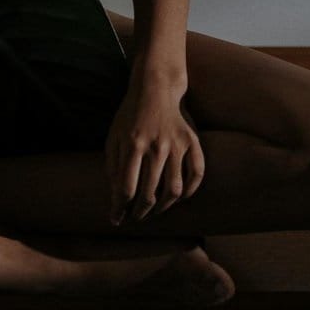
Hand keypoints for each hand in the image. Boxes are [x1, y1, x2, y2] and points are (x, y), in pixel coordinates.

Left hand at [105, 62, 204, 224]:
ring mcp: (177, 145)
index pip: (126, 188)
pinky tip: (179, 198)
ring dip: (163, 207)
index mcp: (132, 145)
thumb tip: (116, 197)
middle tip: (135, 217)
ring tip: (154, 211)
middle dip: (140, 212)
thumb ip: (112, 166)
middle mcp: (156, 147)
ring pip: (174, 190)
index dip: (119, 208)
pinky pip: (196, 174)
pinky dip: (190, 191)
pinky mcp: (193, 142)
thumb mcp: (113, 138)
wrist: (154, 90)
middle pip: (149, 193)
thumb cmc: (129, 117)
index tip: (116, 219)